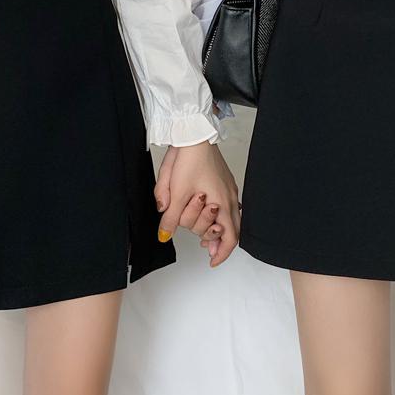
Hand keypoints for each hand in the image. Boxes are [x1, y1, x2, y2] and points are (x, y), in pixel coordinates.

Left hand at [155, 143, 240, 266]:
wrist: (193, 133)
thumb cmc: (188, 158)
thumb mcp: (174, 192)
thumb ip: (170, 218)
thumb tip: (165, 235)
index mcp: (220, 203)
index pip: (229, 238)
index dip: (222, 253)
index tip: (212, 261)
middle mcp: (229, 198)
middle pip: (229, 231)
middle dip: (213, 238)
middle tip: (202, 244)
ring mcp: (228, 189)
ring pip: (228, 218)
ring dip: (213, 226)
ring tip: (200, 228)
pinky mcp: (224, 182)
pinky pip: (226, 205)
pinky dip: (217, 214)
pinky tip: (206, 211)